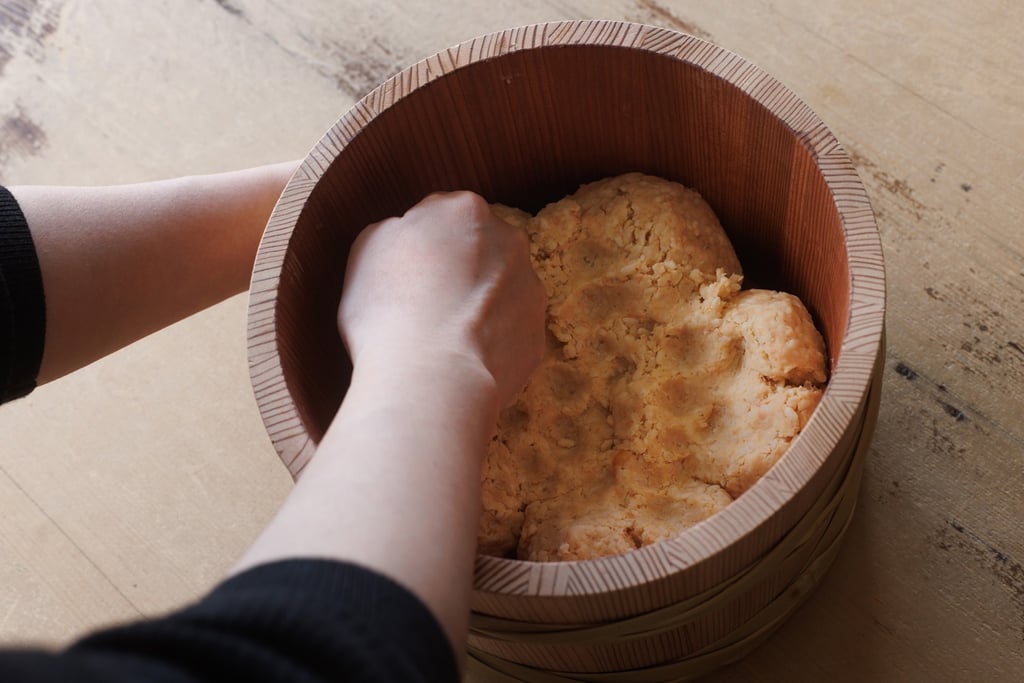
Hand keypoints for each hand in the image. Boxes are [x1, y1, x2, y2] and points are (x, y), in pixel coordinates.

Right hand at [339, 191, 546, 405]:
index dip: (422, 246)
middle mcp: (509, 241)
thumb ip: (395, 230)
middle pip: (480, 248)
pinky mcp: (537, 335)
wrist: (432, 381)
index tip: (407, 273)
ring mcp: (530, 289)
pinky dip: (492, 341)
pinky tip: (464, 360)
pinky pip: (510, 331)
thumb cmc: (389, 311)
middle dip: (459, 269)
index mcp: (464, 210)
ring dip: (479, 304)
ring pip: (500, 289)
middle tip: (427, 304)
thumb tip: (409, 236)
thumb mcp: (367, 250)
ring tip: (446, 338)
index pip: (442, 217)